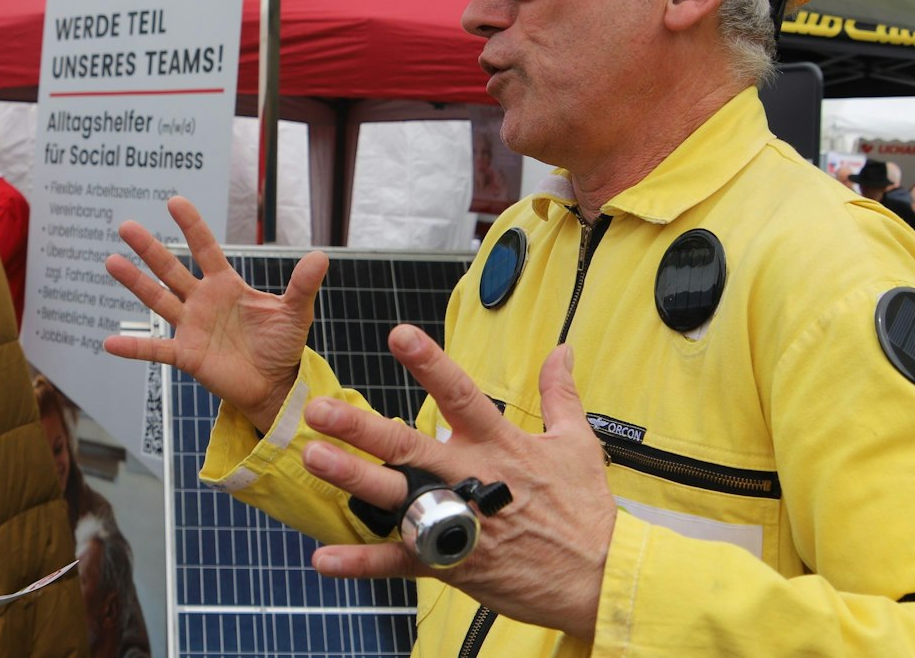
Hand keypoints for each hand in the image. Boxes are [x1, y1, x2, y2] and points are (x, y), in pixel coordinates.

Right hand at [101, 195, 325, 432]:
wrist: (275, 384)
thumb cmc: (281, 344)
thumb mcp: (295, 312)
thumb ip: (302, 285)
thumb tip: (321, 255)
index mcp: (226, 285)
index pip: (205, 249)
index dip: (191, 226)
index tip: (174, 201)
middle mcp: (202, 301)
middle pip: (171, 269)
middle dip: (150, 248)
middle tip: (126, 226)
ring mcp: (191, 327)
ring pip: (158, 300)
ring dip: (135, 283)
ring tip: (111, 261)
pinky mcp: (187, 355)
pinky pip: (156, 349)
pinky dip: (134, 347)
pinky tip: (110, 343)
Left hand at [300, 328, 614, 640]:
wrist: (600, 578)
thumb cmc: (587, 512)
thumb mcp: (578, 443)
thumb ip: (559, 394)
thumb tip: (561, 351)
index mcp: (500, 445)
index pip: (461, 394)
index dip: (430, 363)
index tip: (399, 334)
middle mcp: (472, 479)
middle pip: (410, 446)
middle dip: (362, 428)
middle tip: (320, 410)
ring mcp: (459, 522)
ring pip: (396, 498)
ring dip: (353, 479)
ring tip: (314, 458)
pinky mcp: (453, 563)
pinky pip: (400, 562)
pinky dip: (361, 562)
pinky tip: (324, 558)